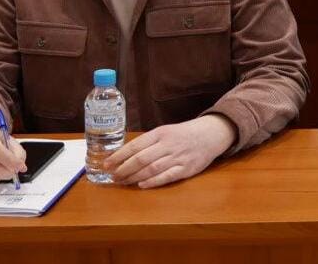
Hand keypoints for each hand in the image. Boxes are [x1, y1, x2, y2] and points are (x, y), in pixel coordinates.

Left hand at [104, 115, 235, 188]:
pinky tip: (142, 185)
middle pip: (141, 158)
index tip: (107, 163)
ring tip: (123, 182)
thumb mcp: (165, 132)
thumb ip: (148, 143)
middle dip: (124, 168)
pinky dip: (153, 181)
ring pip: (152, 168)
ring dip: (134, 177)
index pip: (136, 145)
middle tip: (113, 176)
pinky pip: (167, 176)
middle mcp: (167, 144)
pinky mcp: (186, 169)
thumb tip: (124, 155)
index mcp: (160, 133)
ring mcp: (177, 157)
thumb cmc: (183, 134)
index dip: (120, 155)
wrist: (210, 135)